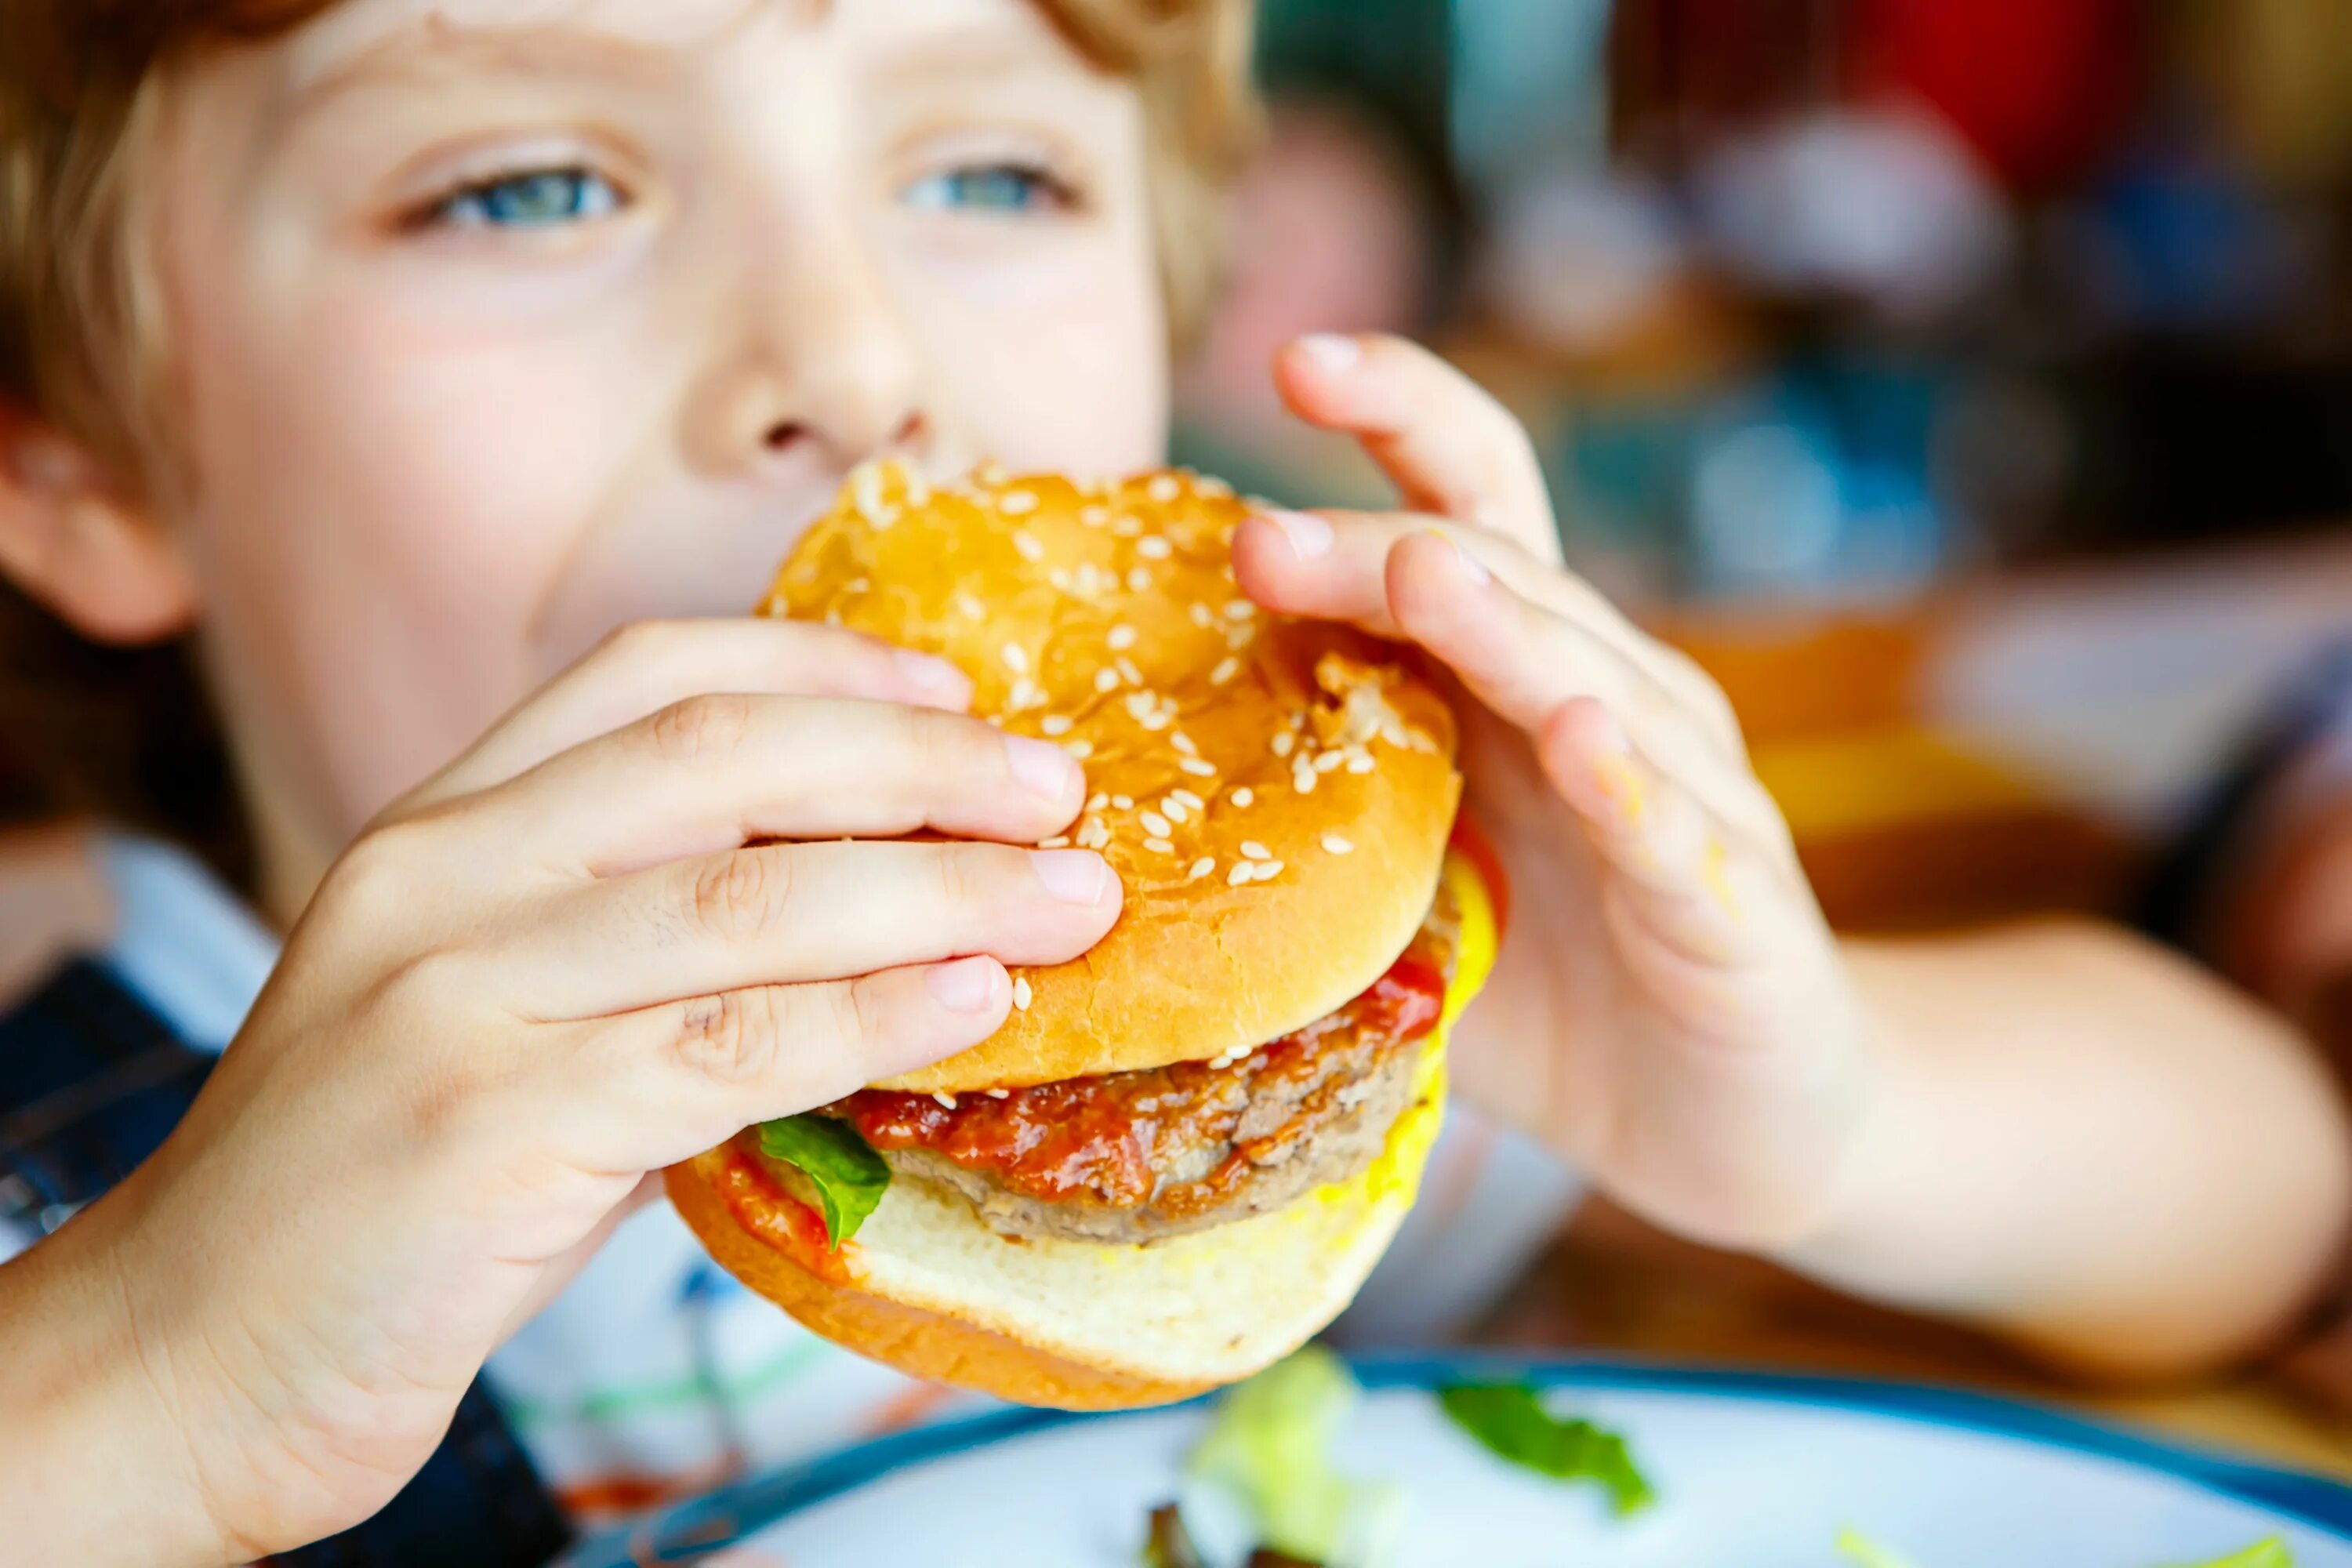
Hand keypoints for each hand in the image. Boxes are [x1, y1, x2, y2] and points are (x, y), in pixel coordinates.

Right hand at [5, 618, 1120, 1564]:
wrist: (179, 1359)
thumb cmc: (372, 1197)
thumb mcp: (498, 1023)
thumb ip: (644, 961)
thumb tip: (873, 932)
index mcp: (441, 829)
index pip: (648, 675)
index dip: (822, 664)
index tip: (957, 695)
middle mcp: (441, 879)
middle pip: (723, 758)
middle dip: (918, 764)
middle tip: (1062, 793)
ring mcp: (454, 995)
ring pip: (746, 900)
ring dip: (939, 890)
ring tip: (1075, 901)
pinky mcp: (482, 1127)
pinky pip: (724, 1047)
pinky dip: (870, 1017)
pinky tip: (974, 1004)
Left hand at [1232, 334, 1866, 1252]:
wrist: (1734, 1124)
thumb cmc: (1556, 989)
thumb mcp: (1410, 893)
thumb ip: (1315, 824)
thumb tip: (1118, 795)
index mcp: (1522, 681)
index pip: (1465, 509)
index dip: (1399, 418)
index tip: (1289, 360)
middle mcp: (1611, 705)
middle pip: (1500, 581)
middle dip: (1378, 547)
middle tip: (1259, 537)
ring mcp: (1683, 797)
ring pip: (1592, 679)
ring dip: (1501, 627)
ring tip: (1417, 576)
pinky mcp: (1733, 906)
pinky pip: (1674, 834)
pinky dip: (1630, 785)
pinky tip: (1578, 740)